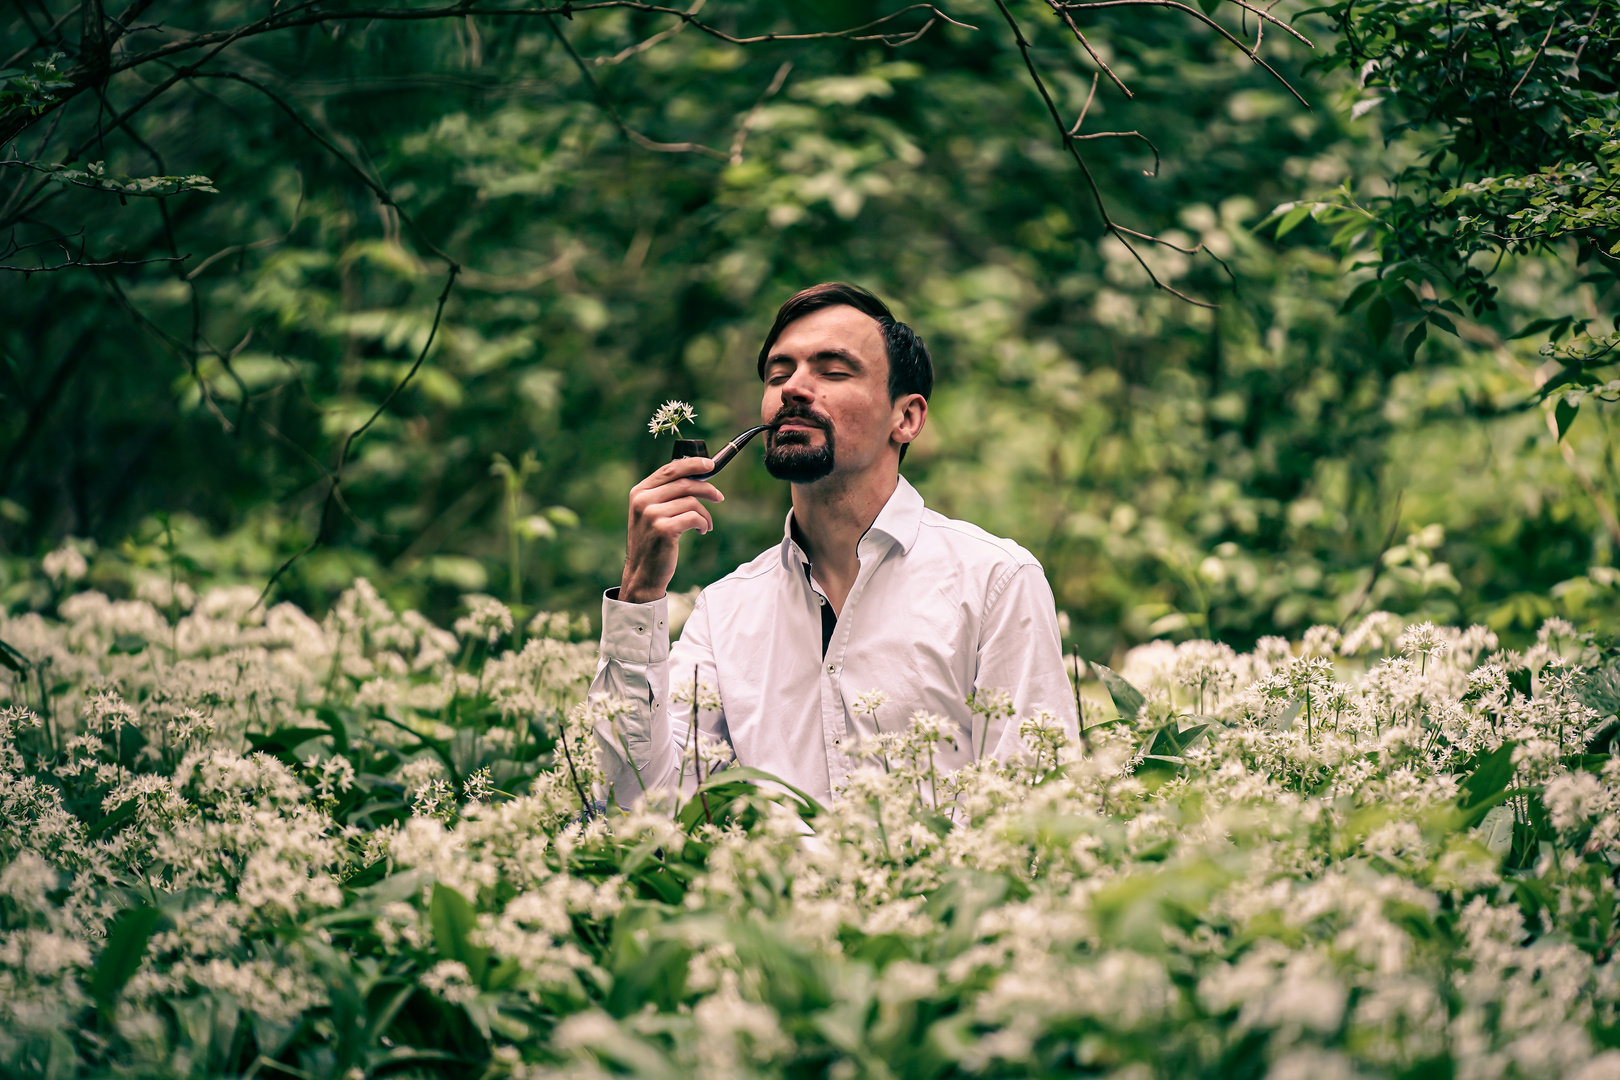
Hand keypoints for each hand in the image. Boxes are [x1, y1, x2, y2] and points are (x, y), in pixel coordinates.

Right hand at [619, 456, 724, 603]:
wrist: (642, 573)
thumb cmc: (652, 541)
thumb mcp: (651, 513)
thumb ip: (665, 494)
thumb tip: (696, 475)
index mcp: (639, 492)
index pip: (669, 469)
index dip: (693, 464)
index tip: (711, 465)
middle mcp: (643, 500)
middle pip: (684, 483)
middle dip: (707, 488)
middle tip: (719, 497)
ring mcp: (652, 514)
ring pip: (692, 502)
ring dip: (705, 514)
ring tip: (706, 525)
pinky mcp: (664, 529)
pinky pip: (695, 517)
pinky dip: (704, 524)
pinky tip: (702, 531)